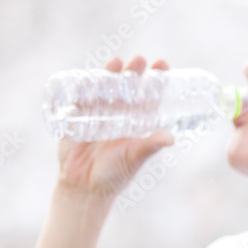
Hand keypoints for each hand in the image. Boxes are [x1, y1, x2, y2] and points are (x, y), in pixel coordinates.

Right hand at [55, 55, 174, 202]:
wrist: (83, 187)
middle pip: (127, 87)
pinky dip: (84, 87)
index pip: (148, 95)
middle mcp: (118, 115)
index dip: (155, 80)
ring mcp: (97, 114)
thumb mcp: (135, 157)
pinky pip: (79, 99)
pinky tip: (89, 76)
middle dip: (133, 72)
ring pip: (104, 89)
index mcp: (136, 122)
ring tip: (117, 62)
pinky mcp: (76, 118)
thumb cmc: (114, 174)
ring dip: (110, 74)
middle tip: (140, 60)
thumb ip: (150, 146)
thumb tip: (171, 137)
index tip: (162, 64)